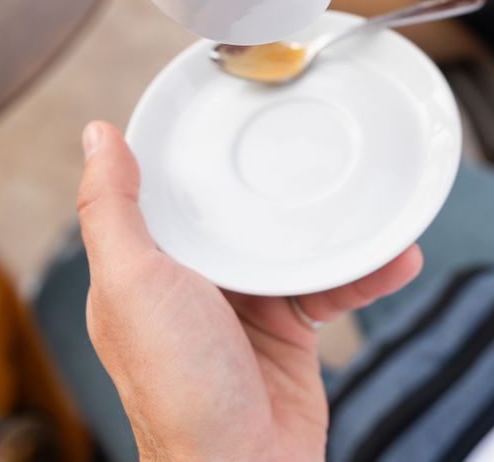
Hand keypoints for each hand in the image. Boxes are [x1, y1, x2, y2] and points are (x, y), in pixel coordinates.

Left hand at [76, 121, 421, 460]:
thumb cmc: (180, 389)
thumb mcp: (133, 286)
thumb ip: (113, 212)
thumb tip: (96, 137)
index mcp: (144, 270)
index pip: (165, 193)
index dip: (191, 151)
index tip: (225, 103)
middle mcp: (192, 285)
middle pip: (238, 213)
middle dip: (276, 182)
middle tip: (314, 138)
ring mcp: (244, 309)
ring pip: (293, 247)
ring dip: (336, 227)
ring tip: (373, 196)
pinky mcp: (290, 334)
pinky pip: (333, 289)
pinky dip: (366, 273)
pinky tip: (397, 256)